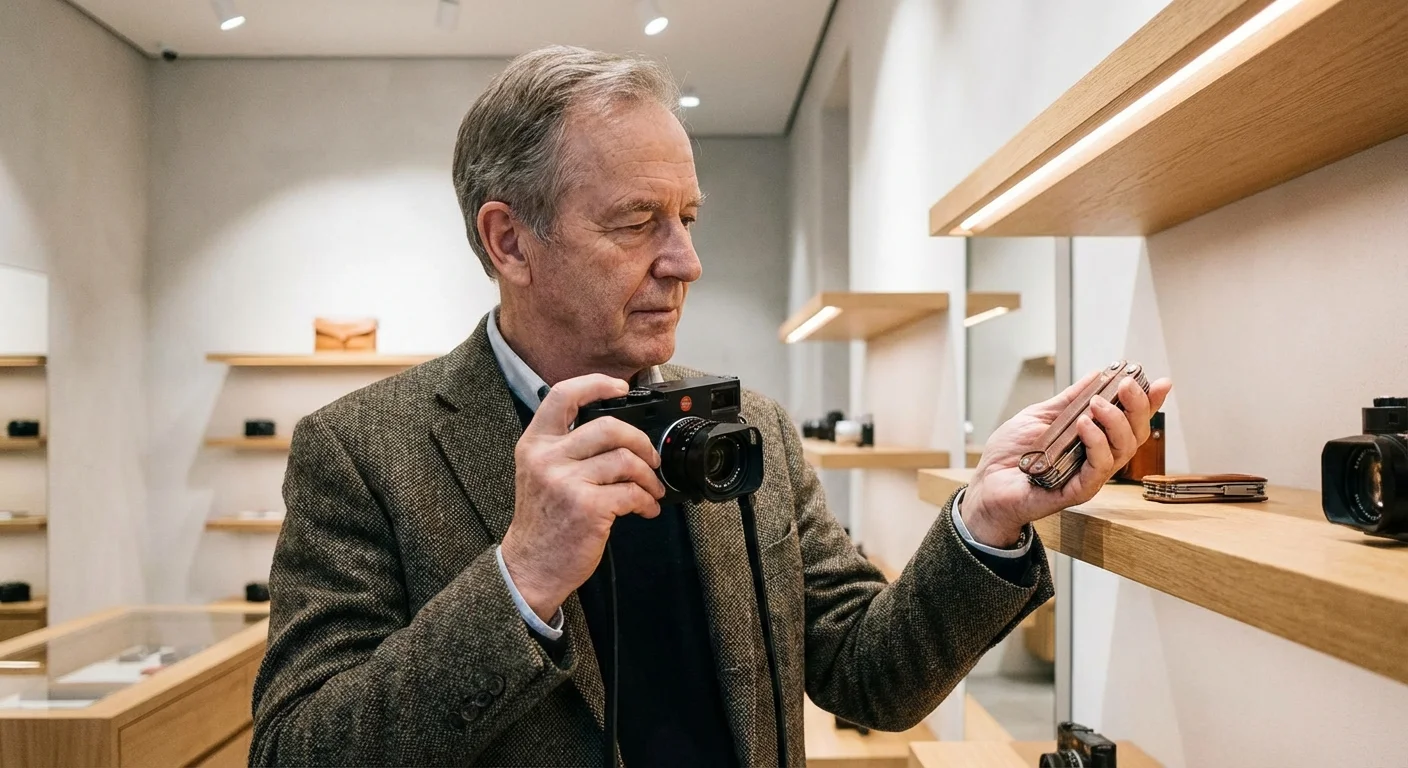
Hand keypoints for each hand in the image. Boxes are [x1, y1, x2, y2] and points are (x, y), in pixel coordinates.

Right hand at [499, 374, 665, 620]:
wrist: (531, 567)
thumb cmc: (542, 523)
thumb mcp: (539, 474)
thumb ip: (564, 448)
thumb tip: (614, 432)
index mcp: (535, 444)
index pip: (563, 396)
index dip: (595, 384)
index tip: (620, 387)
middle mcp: (548, 458)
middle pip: (608, 427)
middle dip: (640, 441)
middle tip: (650, 458)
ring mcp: (567, 482)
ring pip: (625, 459)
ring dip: (648, 476)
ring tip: (651, 490)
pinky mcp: (587, 506)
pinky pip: (631, 492)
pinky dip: (646, 501)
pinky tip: (646, 509)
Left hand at [960, 365, 1172, 546]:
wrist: (984, 484)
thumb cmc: (1009, 455)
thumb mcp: (1039, 415)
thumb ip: (1070, 400)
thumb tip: (1097, 375)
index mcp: (1091, 440)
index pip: (1128, 421)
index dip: (1148, 404)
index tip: (1161, 382)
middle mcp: (1096, 459)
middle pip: (1134, 435)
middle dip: (1136, 406)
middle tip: (1126, 384)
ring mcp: (1088, 476)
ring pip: (1122, 451)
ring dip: (1114, 422)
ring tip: (1096, 404)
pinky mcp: (1076, 491)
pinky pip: (1098, 469)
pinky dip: (1096, 443)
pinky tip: (1084, 425)